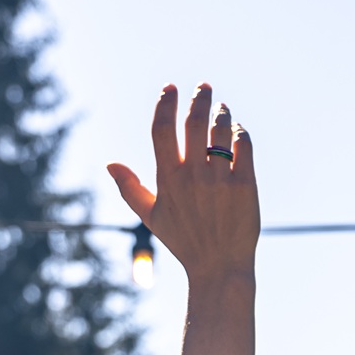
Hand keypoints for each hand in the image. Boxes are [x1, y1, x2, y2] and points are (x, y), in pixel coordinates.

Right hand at [107, 83, 259, 282]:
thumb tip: (110, 164)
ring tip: (222, 109)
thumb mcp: (152, 217)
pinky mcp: (245, 186)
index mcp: (168, 179)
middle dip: (199, 97)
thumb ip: (130, 189)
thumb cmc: (185, 243)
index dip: (165, 103)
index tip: (171, 87)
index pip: (162, 128)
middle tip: (204, 86)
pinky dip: (240, 133)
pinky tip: (237, 132)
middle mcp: (194, 176)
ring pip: (221, 131)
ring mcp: (221, 180)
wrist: (220, 267)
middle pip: (194, 121)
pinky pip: (244, 147)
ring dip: (222, 113)